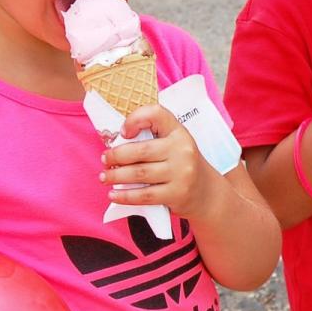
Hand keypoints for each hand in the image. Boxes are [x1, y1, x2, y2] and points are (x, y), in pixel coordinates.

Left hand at [101, 104, 220, 218]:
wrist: (206, 192)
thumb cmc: (182, 164)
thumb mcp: (174, 144)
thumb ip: (152, 139)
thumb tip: (116, 144)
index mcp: (179, 132)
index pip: (156, 114)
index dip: (135, 119)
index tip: (123, 132)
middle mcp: (182, 150)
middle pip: (141, 150)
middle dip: (116, 156)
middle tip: (105, 160)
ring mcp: (181, 173)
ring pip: (139, 173)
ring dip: (115, 176)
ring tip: (105, 178)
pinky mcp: (177, 193)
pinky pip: (144, 195)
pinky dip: (125, 196)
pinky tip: (114, 195)